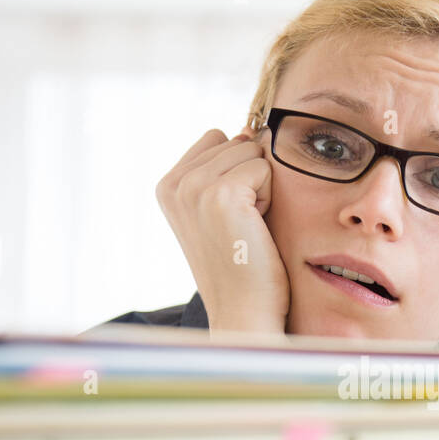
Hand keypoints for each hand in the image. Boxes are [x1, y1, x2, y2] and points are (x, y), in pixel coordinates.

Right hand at [155, 127, 289, 332]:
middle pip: (236, 141)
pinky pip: (265, 168)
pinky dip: (270, 198)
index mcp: (167, 185)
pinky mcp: (221, 194)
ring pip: (252, 152)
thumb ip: (225, 168)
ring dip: (262, 189)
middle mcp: (174, 183)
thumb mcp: (222, 210)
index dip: (237, 173)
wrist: (244, 311)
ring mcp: (194, 187)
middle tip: (242, 226)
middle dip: (251, 180)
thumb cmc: (243, 266)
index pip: (217, 139)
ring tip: (248, 228)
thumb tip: (250, 128)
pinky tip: (255, 230)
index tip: (230, 217)